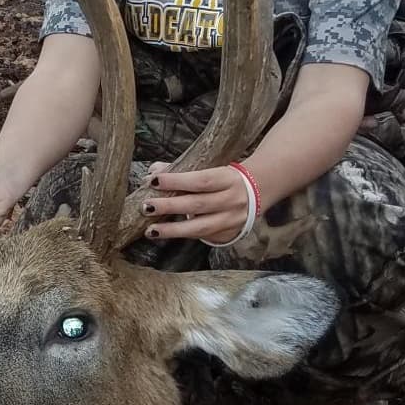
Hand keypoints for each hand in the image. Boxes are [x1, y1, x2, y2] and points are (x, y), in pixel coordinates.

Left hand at [139, 162, 254, 245]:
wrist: (259, 190)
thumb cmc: (225, 177)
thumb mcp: (211, 168)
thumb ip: (183, 170)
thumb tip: (154, 171)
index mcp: (227, 179)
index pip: (200, 180)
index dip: (176, 181)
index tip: (153, 181)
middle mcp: (232, 200)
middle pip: (198, 205)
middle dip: (169, 206)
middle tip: (146, 206)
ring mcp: (232, 220)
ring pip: (200, 227)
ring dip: (173, 230)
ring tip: (151, 230)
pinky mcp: (229, 234)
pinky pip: (204, 237)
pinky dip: (184, 235)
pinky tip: (166, 234)